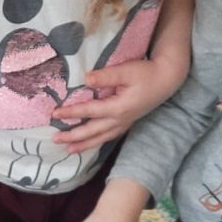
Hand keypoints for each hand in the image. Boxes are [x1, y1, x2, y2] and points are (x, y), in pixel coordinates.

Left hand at [51, 59, 180, 152]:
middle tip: (55, 140)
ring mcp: (125, 123)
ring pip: (101, 138)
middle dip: (74, 137)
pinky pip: (109, 136)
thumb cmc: (146, 73)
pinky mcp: (128, 122)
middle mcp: (121, 119)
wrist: (166, 79)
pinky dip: (97, 141)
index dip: (71, 113)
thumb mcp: (126, 71)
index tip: (55, 114)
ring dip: (85, 144)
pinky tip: (90, 143)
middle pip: (93, 131)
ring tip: (69, 150)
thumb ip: (105, 76)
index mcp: (118, 108)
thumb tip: (85, 79)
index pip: (90, 111)